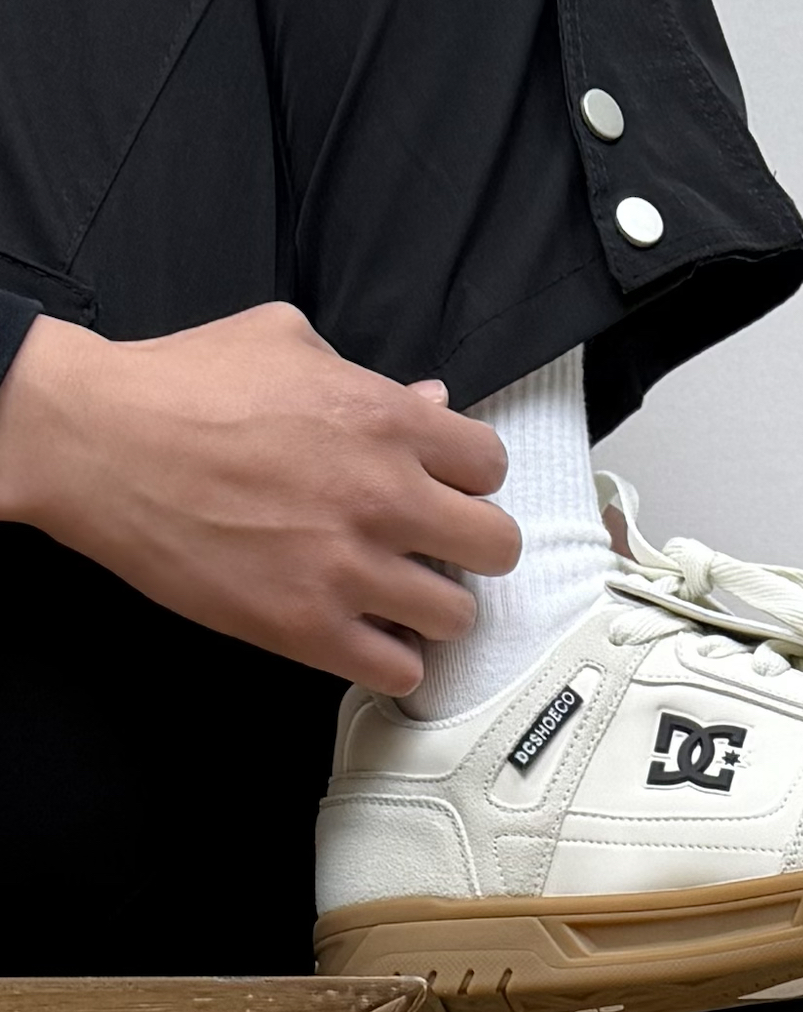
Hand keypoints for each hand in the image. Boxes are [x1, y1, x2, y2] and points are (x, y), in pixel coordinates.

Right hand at [0, 301, 518, 693]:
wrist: (96, 443)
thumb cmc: (183, 382)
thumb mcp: (287, 342)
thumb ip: (373, 378)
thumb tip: (433, 399)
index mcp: (388, 419)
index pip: (492, 466)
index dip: (468, 480)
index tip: (437, 488)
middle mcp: (385, 495)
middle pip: (497, 546)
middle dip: (469, 547)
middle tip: (429, 548)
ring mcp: (348, 567)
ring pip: (456, 616)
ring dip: (430, 607)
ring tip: (394, 596)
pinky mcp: (304, 626)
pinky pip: (399, 670)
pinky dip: (391, 660)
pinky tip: (364, 635)